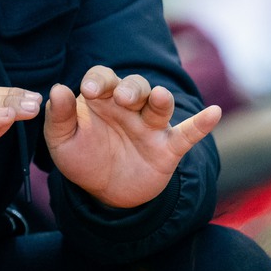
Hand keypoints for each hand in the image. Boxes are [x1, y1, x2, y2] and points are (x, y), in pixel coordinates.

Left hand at [43, 66, 220, 208]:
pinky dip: (201, 124)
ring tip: (158, 97)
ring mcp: (150, 126)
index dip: (98, 80)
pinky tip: (214, 113)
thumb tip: (57, 89)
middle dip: (131, 89)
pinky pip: (188, 133)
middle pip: (136, 86)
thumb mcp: (62, 141)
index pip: (103, 78)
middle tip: (123, 98)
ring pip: (160, 104)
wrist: (106, 193)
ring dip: (160, 99)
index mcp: (102, 99)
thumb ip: (59, 117)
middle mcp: (129, 107)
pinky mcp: (167, 147)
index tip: (88, 91)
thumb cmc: (84, 158)